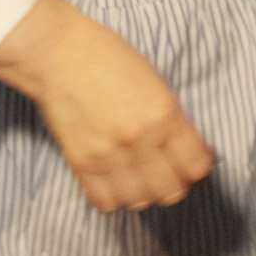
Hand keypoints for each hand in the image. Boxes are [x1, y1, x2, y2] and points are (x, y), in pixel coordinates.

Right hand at [0, 0, 212, 212]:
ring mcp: (109, 154)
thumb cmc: (109, 59)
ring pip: (139, 201)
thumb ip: (174, 119)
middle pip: (170, 190)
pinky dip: (113, 197)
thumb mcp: (155, 82)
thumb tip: (194, 150)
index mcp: (164, 113)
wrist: (58, 54)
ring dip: (143, 193)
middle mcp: (139, 138)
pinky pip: (105, 201)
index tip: (192, 165)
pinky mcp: (81, 163)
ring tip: (140, 179)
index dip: (197, 169)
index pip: (196, 166)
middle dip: (174, 184)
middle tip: (167, 173)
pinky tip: (115, 181)